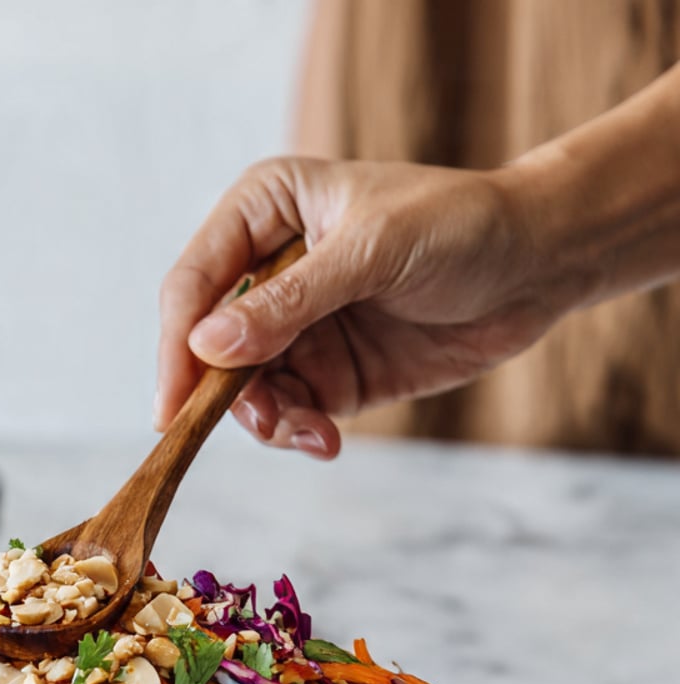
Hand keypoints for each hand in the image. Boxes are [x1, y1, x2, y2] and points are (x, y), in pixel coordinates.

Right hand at [156, 157, 580, 457]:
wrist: (541, 264)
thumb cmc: (459, 226)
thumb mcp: (370, 253)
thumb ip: (287, 303)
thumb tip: (206, 348)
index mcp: (263, 213)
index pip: (193, 285)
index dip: (176, 346)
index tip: (171, 406)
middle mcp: (267, 272)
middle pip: (208, 350)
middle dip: (225, 396)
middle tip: (261, 424)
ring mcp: (295, 329)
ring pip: (245, 392)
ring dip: (269, 421)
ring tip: (313, 433)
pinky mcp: (328, 375)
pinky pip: (289, 414)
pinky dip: (300, 434)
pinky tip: (327, 441)